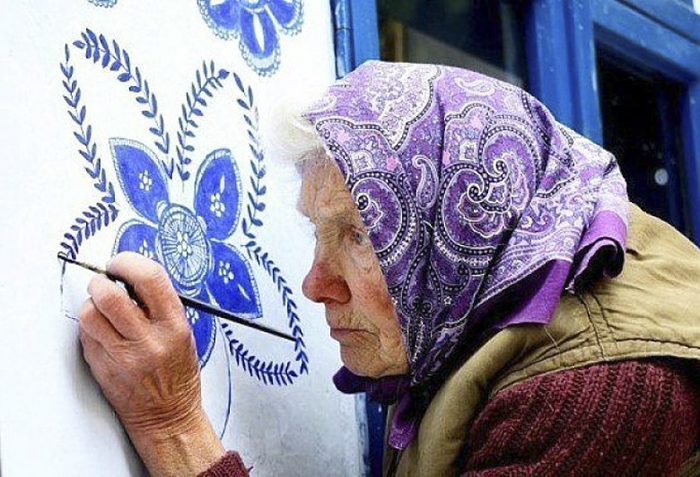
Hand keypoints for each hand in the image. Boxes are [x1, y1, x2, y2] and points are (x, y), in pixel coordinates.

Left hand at [79, 252, 224, 475]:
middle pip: (109, 295)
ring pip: (90, 314)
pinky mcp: (102, 368)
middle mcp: (148, 340)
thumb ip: (159, 305)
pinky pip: (85, 335)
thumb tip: (131, 277)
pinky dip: (91, 328)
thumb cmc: (178, 374)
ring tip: (103, 309)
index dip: (129, 262)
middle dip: (101, 282)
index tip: (122, 263)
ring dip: (92, 305)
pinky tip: (104, 333)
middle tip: (105, 282)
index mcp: (173, 325)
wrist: (168, 415)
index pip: (149, 278)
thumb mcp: (184, 332)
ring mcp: (122, 356)